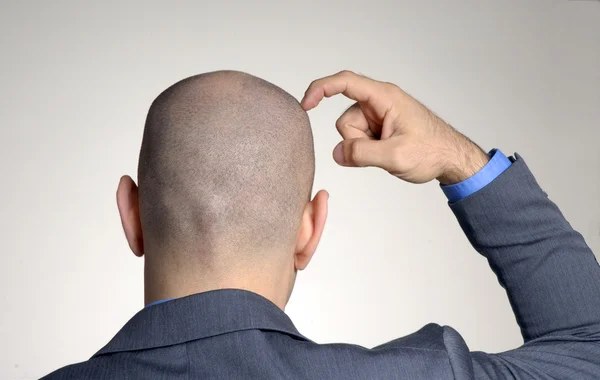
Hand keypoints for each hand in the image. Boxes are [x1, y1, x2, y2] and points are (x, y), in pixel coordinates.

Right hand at [301, 71, 489, 184]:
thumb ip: (362, 154)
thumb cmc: (432, 150)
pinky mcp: (379, 126)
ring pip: (350, 132)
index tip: (306, 104)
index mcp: (385, 97)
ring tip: (388, 151)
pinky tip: (386, 151)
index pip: (345, 82)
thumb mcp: (396, 156)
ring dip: (363, 147)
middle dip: (355, 140)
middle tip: (382, 150)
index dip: (321, 89)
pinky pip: (359, 139)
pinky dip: (368, 149)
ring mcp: (379, 115)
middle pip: (345, 119)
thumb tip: (337, 153)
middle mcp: (380, 102)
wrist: (451, 158)